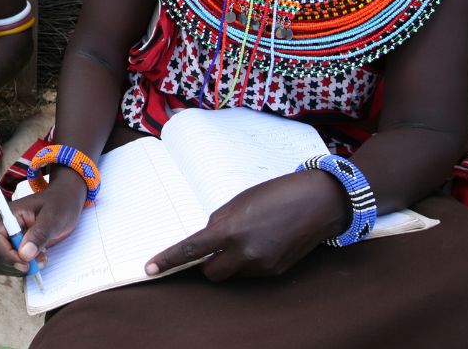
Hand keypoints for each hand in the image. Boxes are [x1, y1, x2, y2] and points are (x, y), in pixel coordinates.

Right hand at [0, 175, 86, 276]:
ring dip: (18, 268)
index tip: (25, 262)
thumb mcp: (53, 217)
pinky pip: (9, 264)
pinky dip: (21, 269)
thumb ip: (39, 234)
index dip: (4, 254)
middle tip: (36, 263)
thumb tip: (25, 254)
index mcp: (7, 215)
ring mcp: (8, 239)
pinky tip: (37, 260)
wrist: (65, 203)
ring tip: (40, 259)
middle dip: (12, 264)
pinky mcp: (15, 248)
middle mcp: (3, 228)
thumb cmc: (59, 204)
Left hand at [145, 171, 349, 280]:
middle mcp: (246, 252)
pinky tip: (262, 242)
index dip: (168, 260)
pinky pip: (251, 273)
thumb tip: (205, 241)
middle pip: (211, 272)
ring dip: (230, 261)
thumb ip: (218, 223)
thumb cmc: (276, 193)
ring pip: (232, 274)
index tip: (150, 268)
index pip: (192, 249)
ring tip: (247, 236)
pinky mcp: (275, 271)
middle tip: (216, 244)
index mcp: (231, 229)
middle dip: (207, 262)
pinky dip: (248, 262)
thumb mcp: (239, 201)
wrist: (317, 201)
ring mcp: (262, 265)